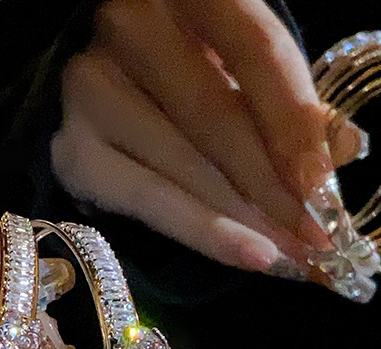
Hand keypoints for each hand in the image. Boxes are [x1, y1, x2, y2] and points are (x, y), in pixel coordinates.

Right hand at [51, 0, 364, 278]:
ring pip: (184, 165)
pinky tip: (246, 254)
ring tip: (289, 253)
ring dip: (245, 218)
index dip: (293, 119)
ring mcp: (90, 90)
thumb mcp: (234, 71)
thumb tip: (341, 146)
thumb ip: (282, 102)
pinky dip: (202, 231)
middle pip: (216, 116)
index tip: (324, 182)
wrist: (99, 96)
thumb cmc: (176, 79)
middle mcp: (128, 29)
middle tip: (314, 237)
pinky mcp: (71, 150)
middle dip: (272, 186)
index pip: (253, 49)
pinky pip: (146, 198)